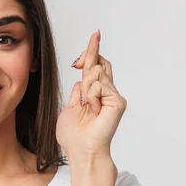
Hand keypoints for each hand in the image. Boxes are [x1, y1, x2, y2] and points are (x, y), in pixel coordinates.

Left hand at [56, 30, 126, 159]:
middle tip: (79, 75)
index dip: (93, 50)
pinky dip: (91, 96)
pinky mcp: (117, 101)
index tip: (95, 35)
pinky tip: (93, 110)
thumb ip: (76, 93)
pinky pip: (98, 85)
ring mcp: (113, 96)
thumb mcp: (69, 108)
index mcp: (94, 93)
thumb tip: (80, 80)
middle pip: (100, 62)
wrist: (81, 150)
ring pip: (96, 72)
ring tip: (87, 106)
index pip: (96, 66)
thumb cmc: (74, 135)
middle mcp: (106, 92)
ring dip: (85, 87)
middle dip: (88, 58)